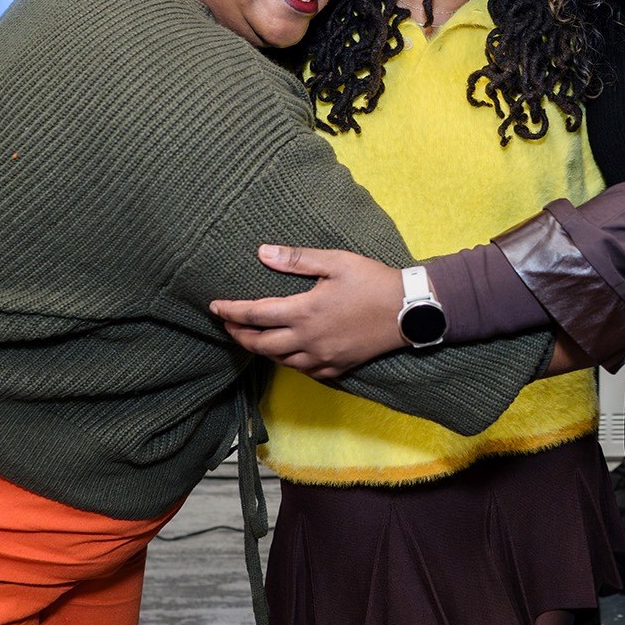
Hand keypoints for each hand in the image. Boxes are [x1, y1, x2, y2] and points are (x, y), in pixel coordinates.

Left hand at [210, 245, 403, 377]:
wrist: (409, 310)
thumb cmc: (373, 281)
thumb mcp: (336, 261)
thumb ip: (296, 259)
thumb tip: (262, 252)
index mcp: (305, 312)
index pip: (254, 315)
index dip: (231, 312)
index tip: (214, 307)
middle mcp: (309, 340)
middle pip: (260, 344)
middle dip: (238, 335)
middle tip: (227, 326)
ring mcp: (323, 357)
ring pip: (279, 360)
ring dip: (261, 349)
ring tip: (252, 338)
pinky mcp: (337, 368)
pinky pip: (303, 371)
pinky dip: (288, 362)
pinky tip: (286, 353)